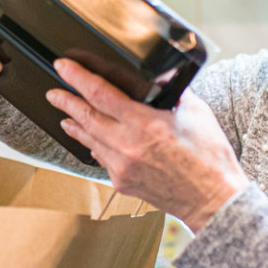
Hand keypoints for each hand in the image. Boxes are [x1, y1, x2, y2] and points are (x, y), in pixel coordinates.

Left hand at [46, 59, 248, 231]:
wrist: (213, 199)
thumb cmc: (209, 159)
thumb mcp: (196, 113)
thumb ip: (174, 93)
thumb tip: (161, 79)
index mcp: (144, 124)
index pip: (99, 94)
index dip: (77, 78)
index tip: (63, 68)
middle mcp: (127, 146)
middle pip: (85, 117)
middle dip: (65, 101)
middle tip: (54, 92)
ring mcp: (122, 167)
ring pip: (89, 140)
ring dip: (74, 125)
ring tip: (64, 116)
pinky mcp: (122, 183)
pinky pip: (102, 159)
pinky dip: (95, 146)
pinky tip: (92, 141)